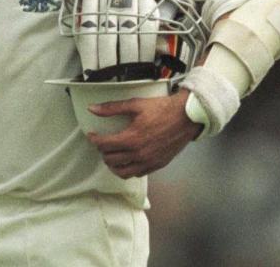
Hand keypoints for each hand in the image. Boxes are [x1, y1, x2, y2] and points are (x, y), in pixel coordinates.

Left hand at [86, 89, 201, 178]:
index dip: (95, 139)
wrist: (187, 117)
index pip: (104, 145)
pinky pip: (137, 174)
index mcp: (131, 139)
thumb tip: (93, 109)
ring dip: (113, 165)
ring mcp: (148, 161)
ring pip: (122, 172)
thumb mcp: (136, 104)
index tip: (93, 135)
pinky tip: (129, 161)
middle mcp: (138, 154)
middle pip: (111, 159)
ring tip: (112, 156)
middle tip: (103, 144)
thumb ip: (112, 108)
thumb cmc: (164, 109)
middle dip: (103, 151)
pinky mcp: (157, 165)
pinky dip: (129, 169)